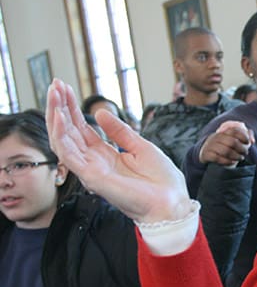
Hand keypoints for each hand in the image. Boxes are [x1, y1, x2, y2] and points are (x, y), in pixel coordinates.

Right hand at [46, 79, 193, 223]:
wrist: (171, 202)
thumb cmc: (161, 180)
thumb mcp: (141, 147)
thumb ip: (120, 131)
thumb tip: (100, 112)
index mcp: (105, 155)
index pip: (81, 129)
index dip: (72, 109)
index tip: (64, 88)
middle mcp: (94, 162)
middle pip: (69, 132)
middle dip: (60, 107)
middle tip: (55, 84)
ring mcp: (91, 170)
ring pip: (63, 141)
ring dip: (56, 117)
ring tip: (54, 94)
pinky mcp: (92, 178)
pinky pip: (70, 155)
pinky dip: (62, 135)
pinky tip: (60, 117)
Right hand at [198, 120, 253, 166]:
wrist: (207, 152)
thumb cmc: (226, 145)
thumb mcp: (236, 139)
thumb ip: (246, 136)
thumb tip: (252, 140)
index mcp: (224, 131)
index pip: (234, 130)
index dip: (243, 136)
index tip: (248, 142)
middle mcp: (216, 137)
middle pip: (232, 142)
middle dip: (241, 149)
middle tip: (245, 153)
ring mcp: (210, 145)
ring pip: (226, 151)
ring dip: (236, 156)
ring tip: (241, 158)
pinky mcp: (206, 154)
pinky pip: (217, 158)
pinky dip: (227, 161)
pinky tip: (232, 162)